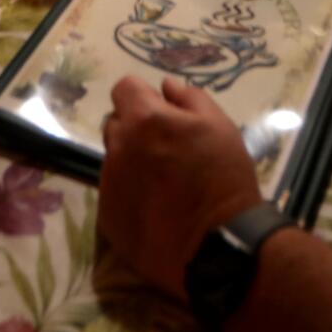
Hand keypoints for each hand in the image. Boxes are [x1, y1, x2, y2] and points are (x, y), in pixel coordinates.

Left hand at [99, 78, 264, 300]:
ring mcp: (109, 183)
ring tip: (163, 183)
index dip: (143, 97)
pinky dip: (130, 193)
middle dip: (136, 128)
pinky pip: (113, 191)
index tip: (162, 112)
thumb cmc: (224, 178)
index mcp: (145, 119)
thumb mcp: (220, 126)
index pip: (124, 89)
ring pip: (114, 158)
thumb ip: (189, 98)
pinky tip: (156, 208)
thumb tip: (166, 87)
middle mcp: (118, 146)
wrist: (218, 244)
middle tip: (167, 149)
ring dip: (132, 161)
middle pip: (116, 123)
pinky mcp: (107, 215)